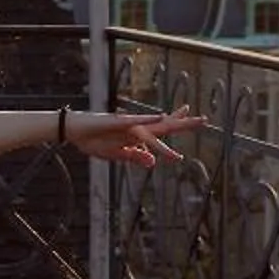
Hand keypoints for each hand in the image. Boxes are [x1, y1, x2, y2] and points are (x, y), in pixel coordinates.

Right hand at [64, 107, 202, 166]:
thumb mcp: (117, 154)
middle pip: (164, 126)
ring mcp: (128, 124)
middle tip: (204, 120)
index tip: (195, 119)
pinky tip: (160, 117)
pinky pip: (135, 122)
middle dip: (183, 123)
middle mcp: (136, 128)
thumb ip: (135, 157)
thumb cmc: (94, 140)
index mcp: (137, 136)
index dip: (178, 124)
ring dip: (170, 122)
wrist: (74, 131)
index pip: (162, 130)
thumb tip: (154, 161)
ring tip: (187, 117)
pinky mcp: (116, 122)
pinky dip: (148, 120)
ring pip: (153, 127)